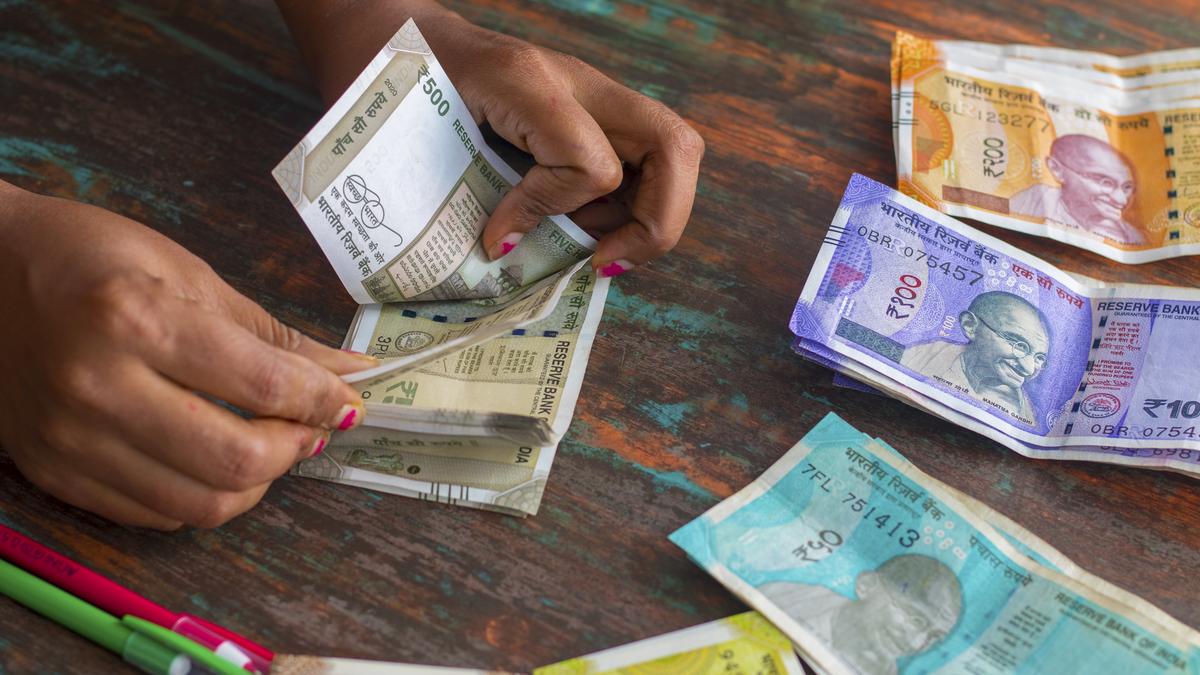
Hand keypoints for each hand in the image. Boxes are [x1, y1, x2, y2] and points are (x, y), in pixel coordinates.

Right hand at [0, 183, 371, 528]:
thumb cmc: (87, 258)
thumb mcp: (188, 274)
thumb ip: (272, 335)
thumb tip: (350, 372)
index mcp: (137, 318)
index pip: (263, 384)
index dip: (324, 400)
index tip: (349, 402)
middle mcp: (98, 386)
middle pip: (236, 461)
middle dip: (296, 448)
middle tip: (311, 426)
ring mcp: (70, 439)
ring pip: (200, 504)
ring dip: (257, 483)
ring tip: (268, 445)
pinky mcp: (53, 472)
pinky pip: (154, 515)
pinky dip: (203, 496)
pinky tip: (212, 459)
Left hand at [276, 1, 704, 277]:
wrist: (393, 36)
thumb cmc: (395, 84)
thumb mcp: (419, 134)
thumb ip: (469, 190)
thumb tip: (508, 249)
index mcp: (529, 81)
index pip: (591, 162)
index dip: (555, 210)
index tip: (500, 237)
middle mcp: (578, 82)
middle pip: (674, 146)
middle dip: (658, 220)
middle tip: (605, 259)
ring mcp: (592, 94)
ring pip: (675, 152)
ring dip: (649, 215)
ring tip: (597, 249)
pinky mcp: (593, 111)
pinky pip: (645, 158)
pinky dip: (630, 205)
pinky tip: (585, 227)